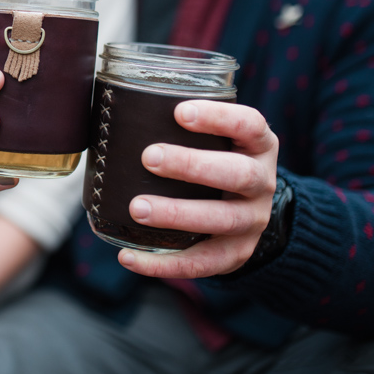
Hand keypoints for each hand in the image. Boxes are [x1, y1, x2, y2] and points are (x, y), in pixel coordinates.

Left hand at [118, 100, 278, 277]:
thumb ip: (177, 124)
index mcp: (258, 146)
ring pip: (223, 219)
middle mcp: (262, 182)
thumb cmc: (215, 159)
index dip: (219, 117)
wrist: (249, 207)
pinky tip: (129, 257)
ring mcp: (253, 220)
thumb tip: (112, 109)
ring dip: (178, 214)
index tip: (180, 112)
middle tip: (150, 157)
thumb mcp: (215, 138)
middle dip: (192, 165)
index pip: (249, 125)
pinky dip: (164, 264)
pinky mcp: (236, 253)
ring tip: (137, 208)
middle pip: (238, 174)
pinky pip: (203, 263)